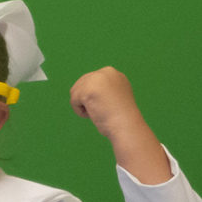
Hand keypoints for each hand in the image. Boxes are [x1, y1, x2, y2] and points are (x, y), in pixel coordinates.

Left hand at [69, 67, 170, 183]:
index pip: (90, 84)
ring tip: (101, 115)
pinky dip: (81, 110)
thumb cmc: (124, 124)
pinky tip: (95, 115)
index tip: (106, 111)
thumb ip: (105, 96)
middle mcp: (107, 71)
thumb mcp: (115, 102)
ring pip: (76, 92)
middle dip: (87, 102)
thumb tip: (92, 102)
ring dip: (84, 107)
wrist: (127, 129)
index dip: (93, 101)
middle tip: (103, 114)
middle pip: (80, 86)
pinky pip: (74, 99)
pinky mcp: (89, 88)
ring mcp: (98, 78)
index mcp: (114, 74)